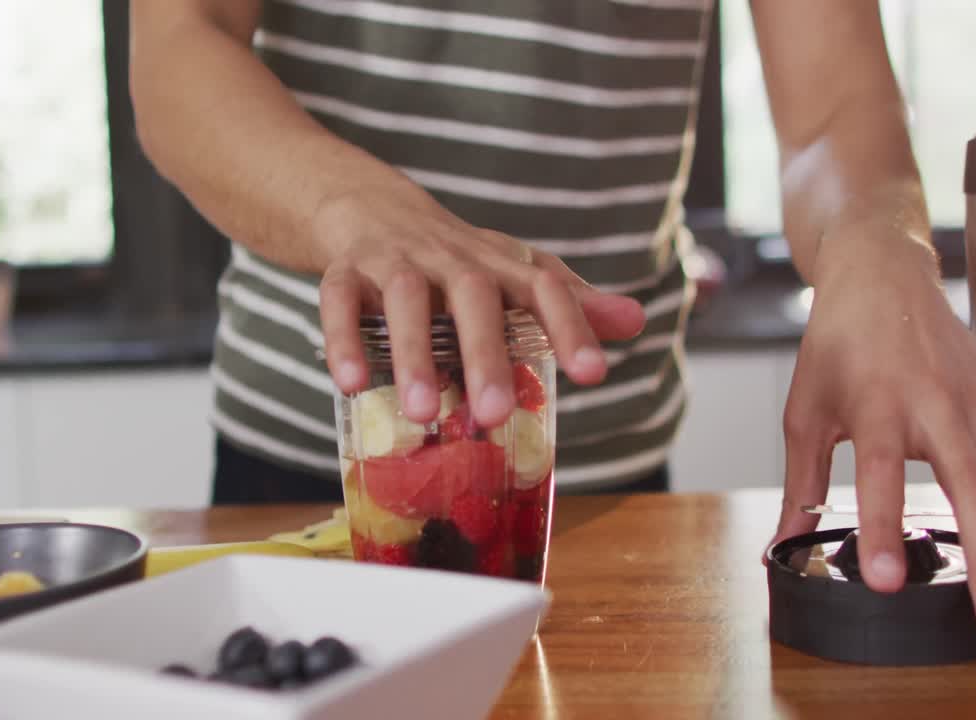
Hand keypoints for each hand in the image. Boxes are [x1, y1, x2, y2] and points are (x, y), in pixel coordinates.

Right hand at [314, 186, 646, 427]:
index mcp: (498, 264)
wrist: (370, 206)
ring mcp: (395, 262)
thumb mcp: (512, 272)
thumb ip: (570, 301)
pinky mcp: (346, 272)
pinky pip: (338, 301)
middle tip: (496, 413)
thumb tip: (637, 321)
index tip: (593, 374)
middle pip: (473, 296)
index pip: (543, 288)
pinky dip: (343, 340)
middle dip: (485, 353)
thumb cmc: (455, 259)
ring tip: (421, 412)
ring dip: (414, 354)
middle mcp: (450, 259)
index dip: (571, 326)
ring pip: (404, 299)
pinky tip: (352, 384)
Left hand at [768, 232, 975, 640]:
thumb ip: (800, 484)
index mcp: (876, 401)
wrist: (882, 277)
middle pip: (972, 486)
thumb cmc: (839, 344)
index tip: (886, 580)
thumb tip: (783, 546)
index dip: (882, 527)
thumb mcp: (804, 411)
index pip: (880, 473)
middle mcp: (937, 402)